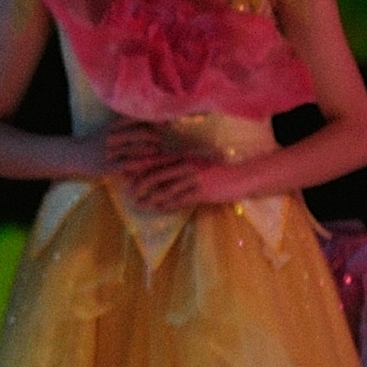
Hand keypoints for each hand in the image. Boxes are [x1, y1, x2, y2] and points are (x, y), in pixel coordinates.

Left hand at [104, 122, 243, 210]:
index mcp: (184, 158)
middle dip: (141, 184)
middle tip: (130, 192)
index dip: (140, 167)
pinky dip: (167, 204)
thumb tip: (161, 173)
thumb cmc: (217, 172)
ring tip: (140, 204)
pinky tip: (158, 208)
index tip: (126, 173)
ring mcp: (193, 179)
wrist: (240, 178)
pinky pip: (179, 200)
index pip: (157, 161)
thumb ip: (180, 167)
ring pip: (166, 189)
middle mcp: (186, 166)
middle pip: (157, 175)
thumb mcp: (197, 164)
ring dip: (151, 198)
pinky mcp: (200, 192)